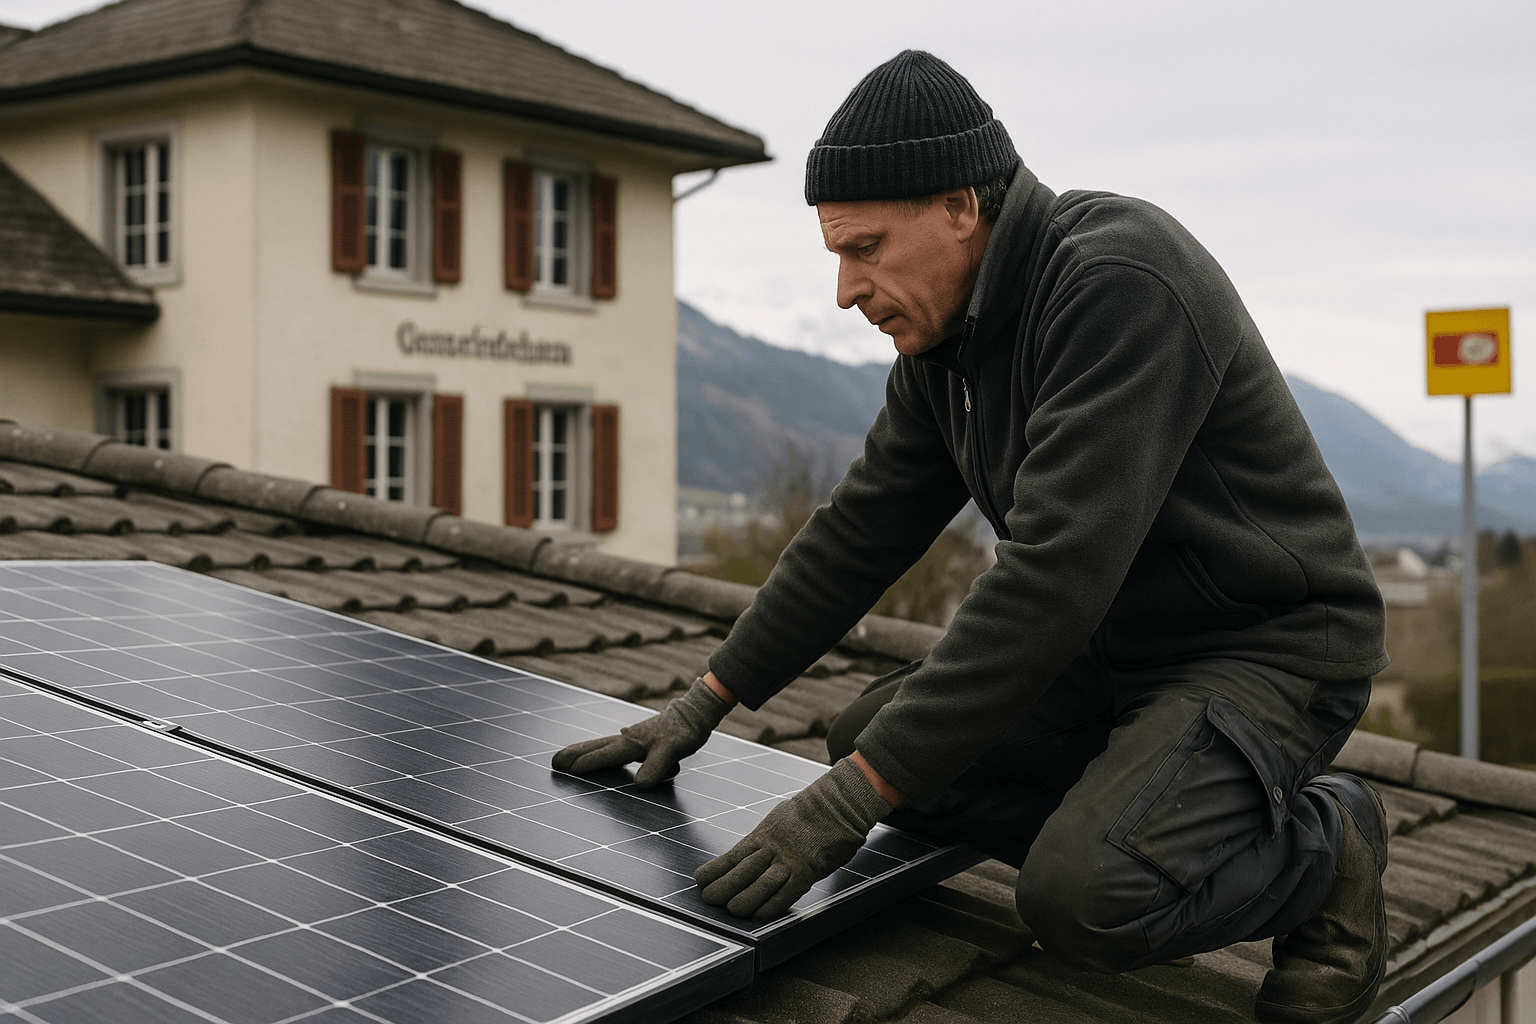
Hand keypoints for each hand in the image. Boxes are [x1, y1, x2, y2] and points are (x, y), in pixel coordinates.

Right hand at [551, 677, 729, 787]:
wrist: (695, 713)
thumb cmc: (684, 731)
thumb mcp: (674, 750)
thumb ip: (657, 766)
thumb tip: (640, 784)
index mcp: (632, 743)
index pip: (605, 755)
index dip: (588, 764)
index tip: (568, 771)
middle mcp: (627, 739)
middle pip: (595, 747)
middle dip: (574, 754)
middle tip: (553, 761)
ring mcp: (631, 737)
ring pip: (601, 745)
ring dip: (583, 752)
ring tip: (566, 758)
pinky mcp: (639, 739)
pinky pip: (613, 747)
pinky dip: (599, 751)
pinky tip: (600, 755)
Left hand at [694, 758, 891, 918]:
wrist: (839, 804)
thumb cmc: (810, 811)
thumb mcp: (779, 818)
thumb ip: (765, 838)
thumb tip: (748, 852)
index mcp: (764, 834)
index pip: (733, 855)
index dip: (715, 869)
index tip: (699, 879)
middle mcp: (773, 848)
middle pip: (742, 871)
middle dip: (723, 887)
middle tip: (708, 899)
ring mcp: (790, 861)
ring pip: (761, 885)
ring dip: (744, 900)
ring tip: (730, 910)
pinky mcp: (808, 872)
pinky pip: (787, 894)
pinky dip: (771, 906)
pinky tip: (759, 915)